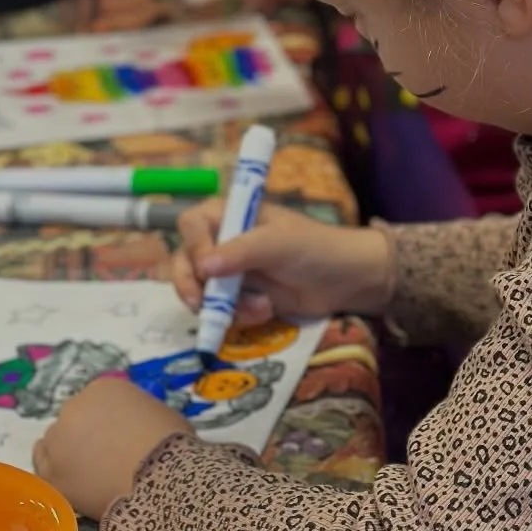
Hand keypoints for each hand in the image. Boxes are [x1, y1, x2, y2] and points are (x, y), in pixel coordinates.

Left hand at [34, 376, 192, 519]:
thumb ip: (137, 417)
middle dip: (85, 437)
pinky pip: (44, 470)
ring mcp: (58, 439)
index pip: (96, 403)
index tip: (119, 440)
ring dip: (67, 455)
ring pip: (54, 444)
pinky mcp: (50, 473)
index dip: (107, 424)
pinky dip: (56, 476)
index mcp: (102, 389)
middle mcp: (74, 407)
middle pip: (73, 421)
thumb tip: (135, 433)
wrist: (161, 479)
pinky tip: (71, 485)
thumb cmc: (171, 445)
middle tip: (104, 459)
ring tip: (87, 477)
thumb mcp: (159, 415)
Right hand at [170, 199, 394, 324]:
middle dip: (191, 286)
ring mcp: (230, 272)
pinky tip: (266, 311)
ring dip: (222, 305)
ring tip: (258, 308)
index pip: (191, 224)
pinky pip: (221, 311)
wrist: (348, 281)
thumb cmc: (316, 249)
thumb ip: (241, 252)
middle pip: (184, 261)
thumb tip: (202, 267)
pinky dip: (239, 316)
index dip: (193, 246)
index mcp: (231, 214)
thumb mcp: (279, 244)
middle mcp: (223, 241)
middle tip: (201, 305)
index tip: (206, 269)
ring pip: (199, 291)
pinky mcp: (240, 298)